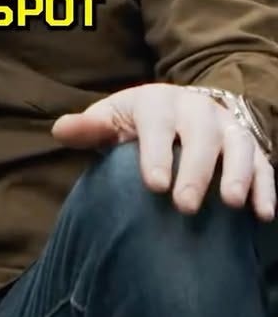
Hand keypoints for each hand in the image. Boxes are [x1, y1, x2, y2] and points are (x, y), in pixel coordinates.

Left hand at [51, 82, 275, 221]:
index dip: (156, 152)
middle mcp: (196, 109)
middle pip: (200, 135)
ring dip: (236, 173)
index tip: (153, 185)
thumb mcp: (112, 119)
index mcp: (157, 101)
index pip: (157, 123)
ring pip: (237, 144)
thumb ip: (90, 128)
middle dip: (195, 170)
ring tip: (230, 204)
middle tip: (185, 206)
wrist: (177, 109)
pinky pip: (263, 163)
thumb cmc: (138, 122)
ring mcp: (225, 126)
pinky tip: (262, 214)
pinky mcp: (249, 145)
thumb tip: (60, 130)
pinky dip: (265, 186)